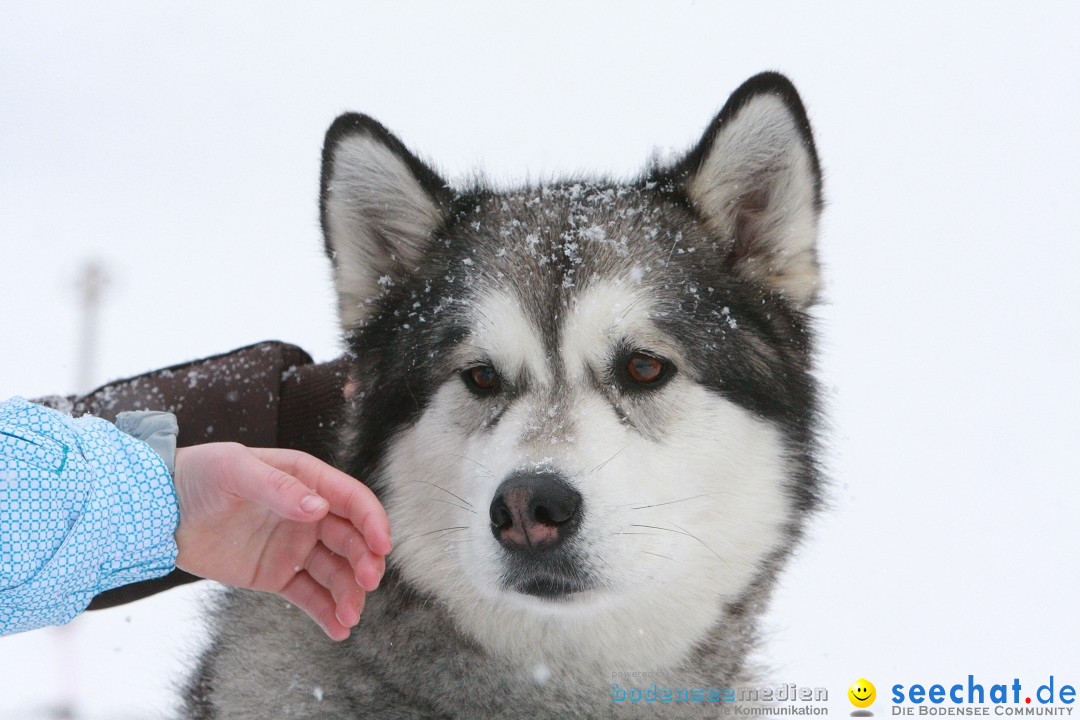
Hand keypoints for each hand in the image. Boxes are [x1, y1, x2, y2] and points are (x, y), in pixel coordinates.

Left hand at [171, 443, 391, 640]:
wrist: (158, 511)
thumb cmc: (197, 476)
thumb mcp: (235, 470)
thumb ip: (278, 488)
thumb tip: (319, 508)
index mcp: (306, 480)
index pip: (352, 500)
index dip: (372, 521)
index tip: (381, 545)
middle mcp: (308, 514)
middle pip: (351, 540)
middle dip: (365, 562)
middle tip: (367, 583)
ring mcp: (294, 546)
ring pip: (335, 572)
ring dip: (349, 593)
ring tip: (349, 616)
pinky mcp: (277, 574)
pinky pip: (309, 595)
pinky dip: (326, 612)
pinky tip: (338, 629)